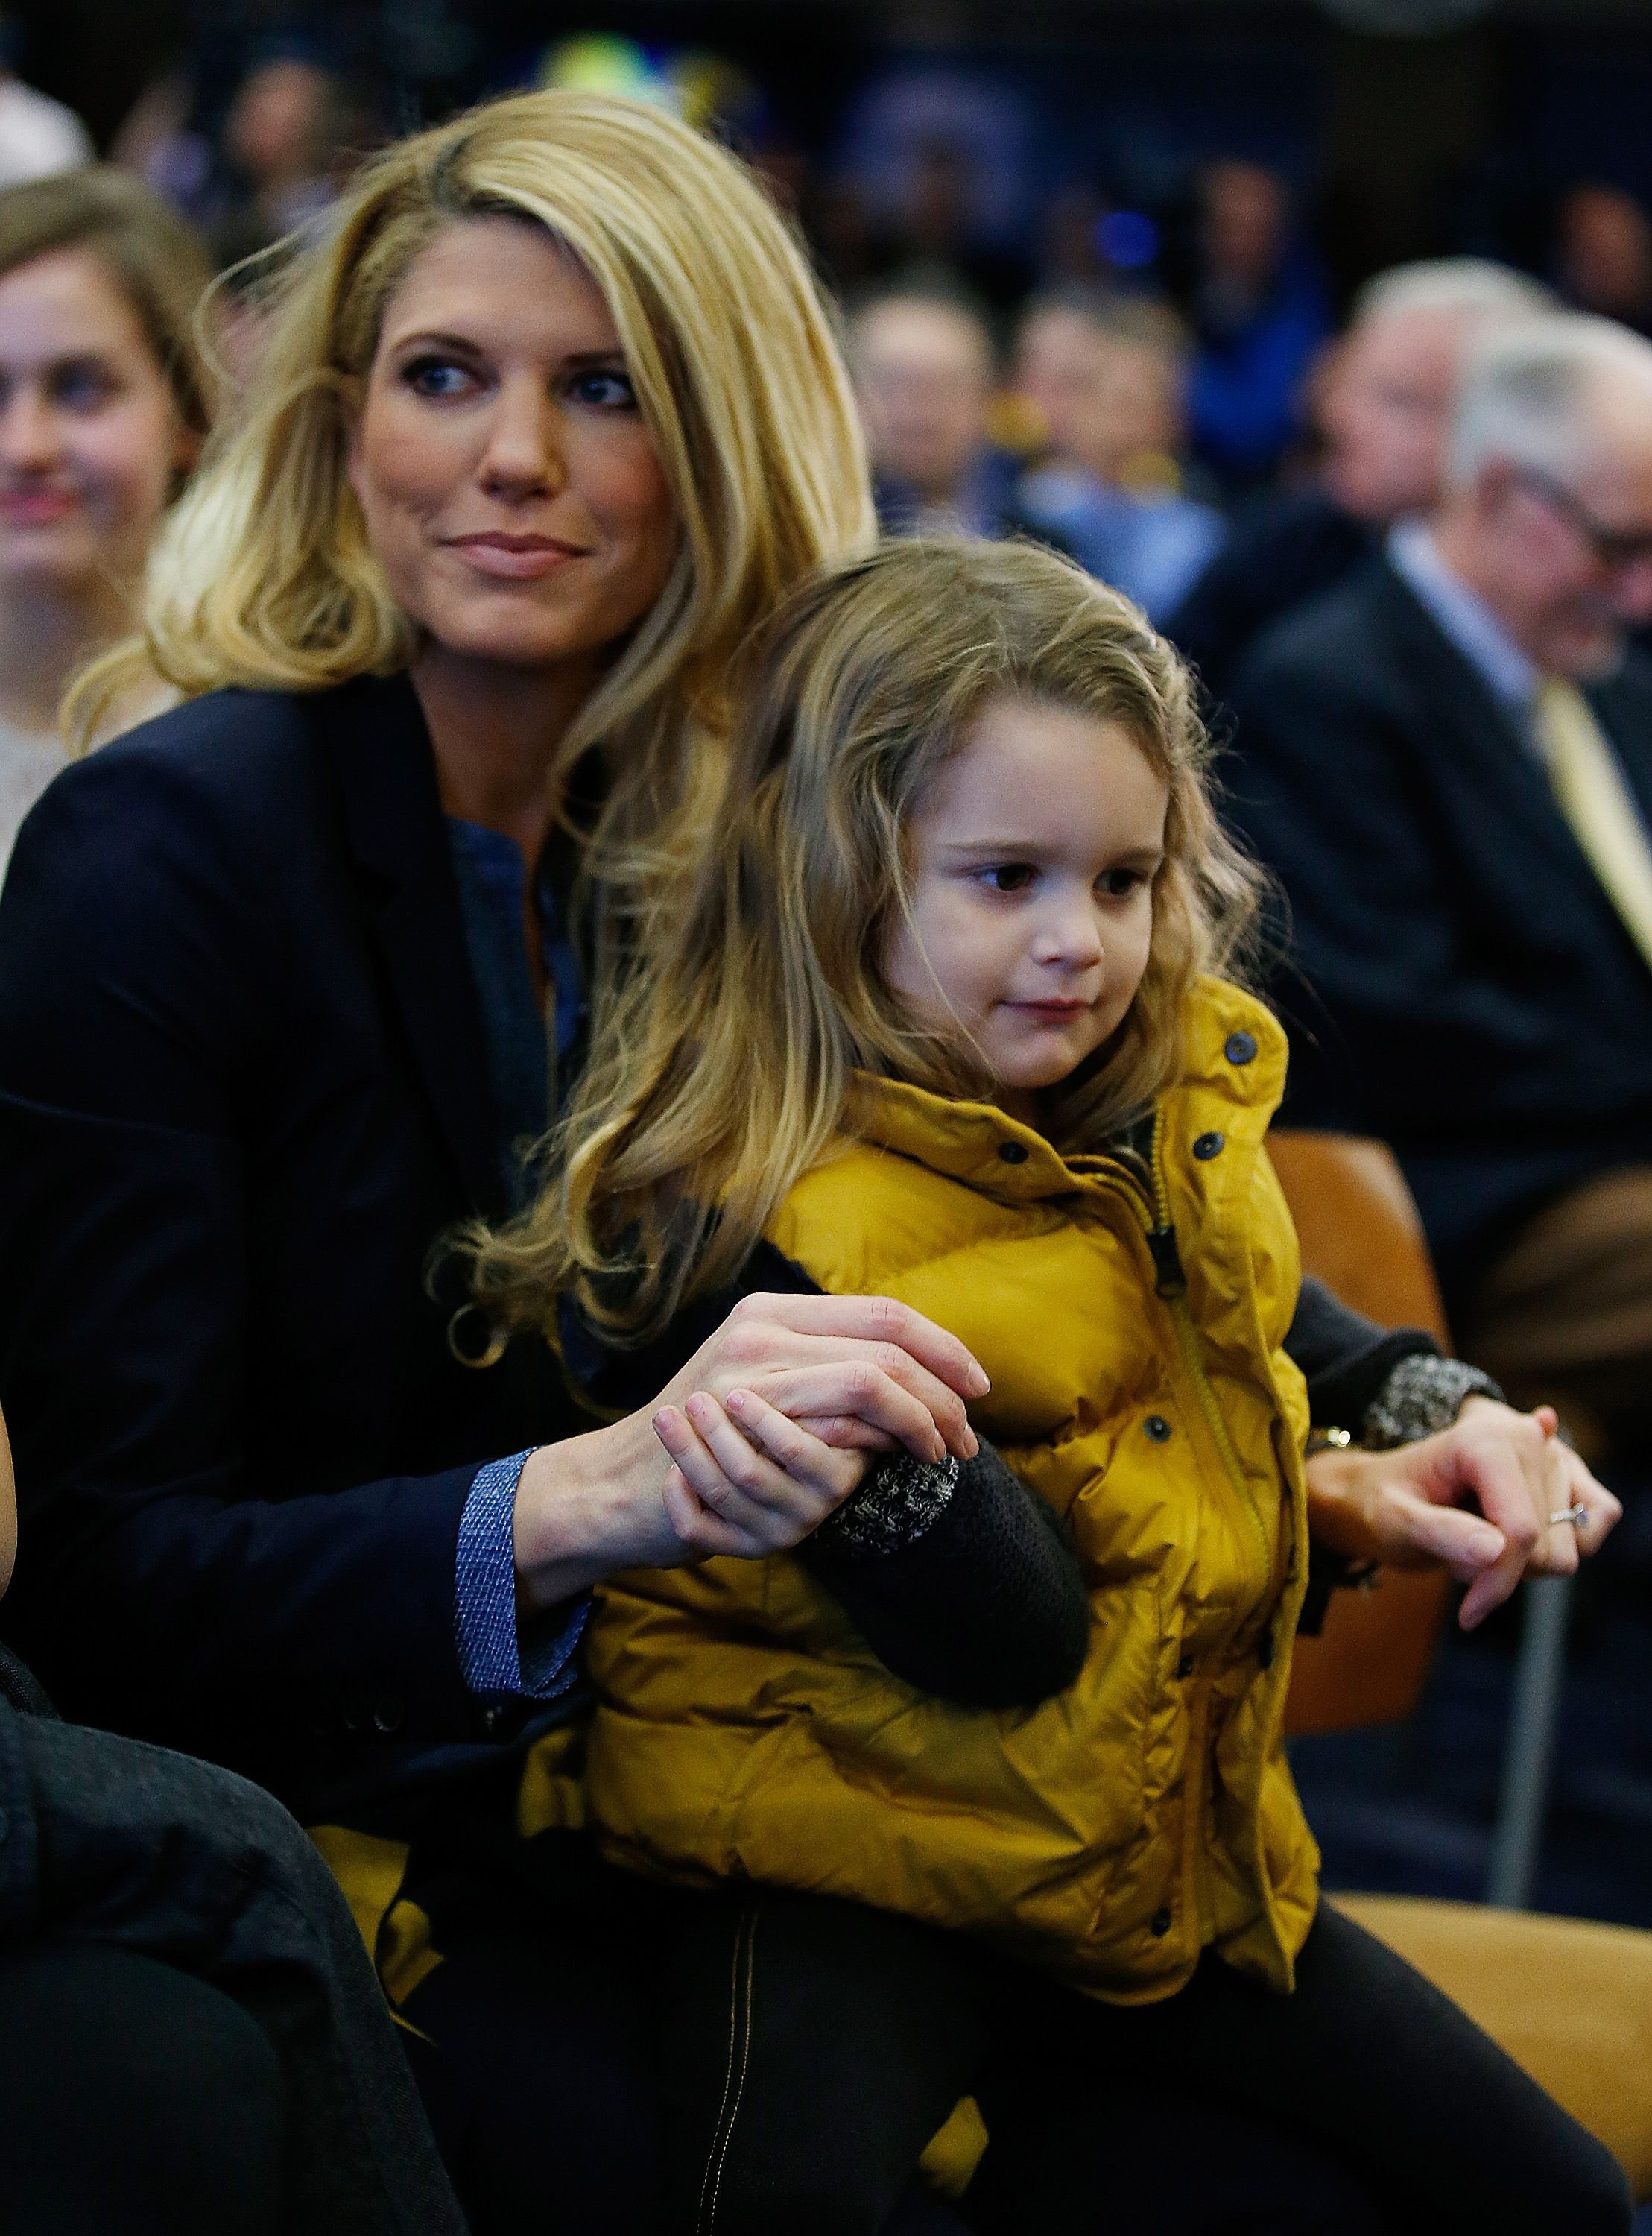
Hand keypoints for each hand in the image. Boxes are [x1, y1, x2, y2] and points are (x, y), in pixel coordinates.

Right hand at [512, 1292, 985, 1609]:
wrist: (623, 1481)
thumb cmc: (704, 1442)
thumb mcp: (761, 1383)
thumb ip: (820, 1367)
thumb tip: (914, 1378)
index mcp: (772, 1312)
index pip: (883, 1312)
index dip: (942, 1346)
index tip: (977, 1385)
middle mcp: (761, 1329)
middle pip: (888, 1341)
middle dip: (943, 1388)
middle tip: (967, 1433)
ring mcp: (751, 1372)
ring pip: (871, 1377)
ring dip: (923, 1418)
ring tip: (944, 1450)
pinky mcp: (745, 1420)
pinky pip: (837, 1420)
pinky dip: (883, 1441)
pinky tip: (901, 1460)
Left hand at [651, 1388, 867, 1557]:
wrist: (754, 1454)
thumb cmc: (783, 1400)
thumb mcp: (811, 1385)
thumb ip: (817, 1367)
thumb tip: (827, 1346)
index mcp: (842, 1460)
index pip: (801, 1451)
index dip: (764, 1424)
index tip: (733, 1391)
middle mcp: (819, 1500)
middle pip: (754, 1473)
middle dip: (718, 1434)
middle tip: (694, 1399)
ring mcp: (784, 1527)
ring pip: (724, 1493)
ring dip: (689, 1452)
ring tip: (666, 1416)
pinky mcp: (747, 1547)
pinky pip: (702, 1531)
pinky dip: (680, 1498)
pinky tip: (673, 1471)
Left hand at [1304, 1397, 1621, 1631]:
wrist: (1388, 1492)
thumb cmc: (1384, 1504)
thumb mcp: (1394, 1522)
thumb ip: (1441, 1534)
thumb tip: (1496, 1550)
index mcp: (1483, 1442)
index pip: (1519, 1531)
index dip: (1496, 1581)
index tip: (1468, 1611)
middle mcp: (1526, 1439)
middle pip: (1546, 1549)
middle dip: (1501, 1571)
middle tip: (1458, 1555)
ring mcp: (1551, 1455)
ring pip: (1567, 1552)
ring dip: (1520, 1565)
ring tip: (1476, 1541)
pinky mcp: (1567, 1475)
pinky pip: (1598, 1521)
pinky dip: (1557, 1549)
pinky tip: (1511, 1537)